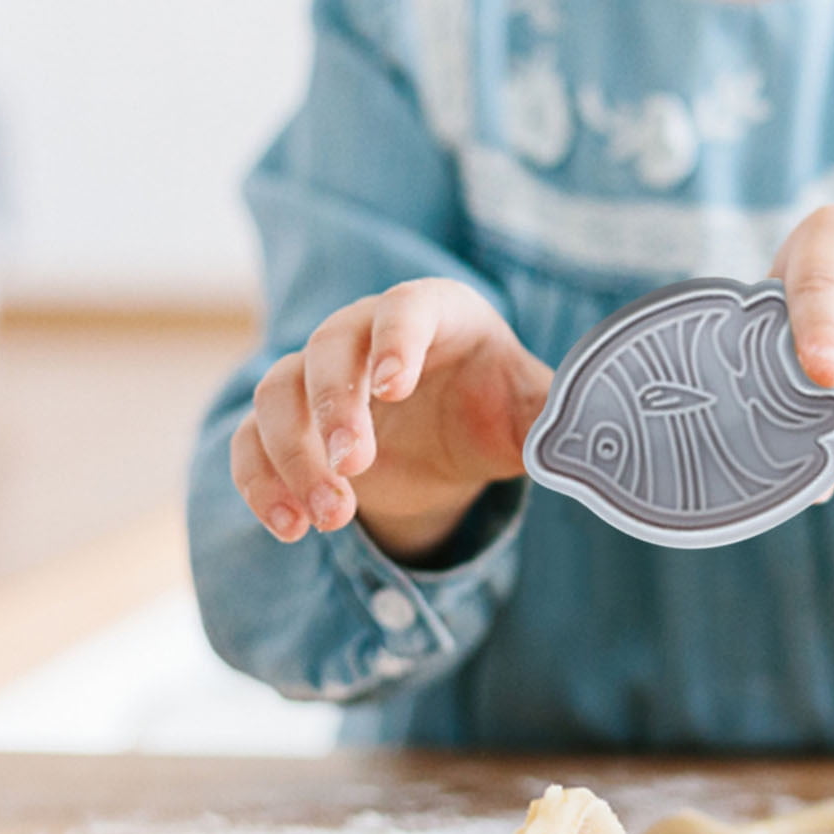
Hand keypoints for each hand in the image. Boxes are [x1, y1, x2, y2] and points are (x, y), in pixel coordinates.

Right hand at [232, 278, 552, 560]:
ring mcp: (319, 376)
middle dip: (336, 406)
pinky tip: (291, 526)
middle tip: (357, 465)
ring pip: (276, 393)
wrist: (456, 440)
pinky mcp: (291, 425)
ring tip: (332, 515)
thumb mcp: (532, 415)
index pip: (407, 307)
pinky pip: (250, 441)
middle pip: (328, 348)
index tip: (395, 388)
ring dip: (294, 453)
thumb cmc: (498, 407)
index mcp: (436, 311)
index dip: (397, 340)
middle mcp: (366, 332)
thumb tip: (583, 435)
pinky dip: (261, 482)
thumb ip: (553, 419)